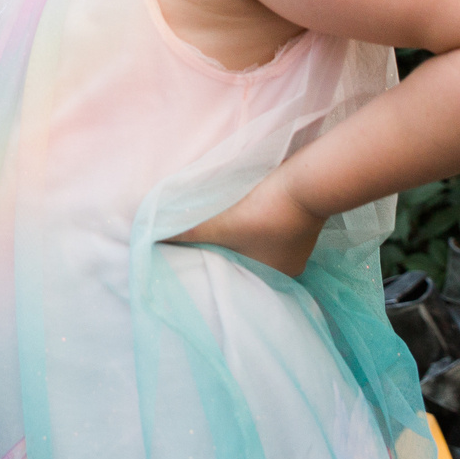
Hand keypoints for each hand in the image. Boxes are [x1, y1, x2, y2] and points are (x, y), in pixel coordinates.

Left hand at [173, 175, 323, 278]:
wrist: (307, 179)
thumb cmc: (263, 212)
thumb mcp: (218, 225)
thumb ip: (186, 232)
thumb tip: (152, 236)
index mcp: (276, 277)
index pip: (239, 279)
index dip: (217, 269)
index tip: (196, 260)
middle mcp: (290, 266)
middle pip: (249, 262)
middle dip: (226, 253)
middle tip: (199, 245)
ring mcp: (299, 243)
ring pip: (259, 245)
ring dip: (240, 237)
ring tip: (215, 228)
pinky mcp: (301, 219)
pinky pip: (269, 228)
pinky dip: (253, 224)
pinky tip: (237, 214)